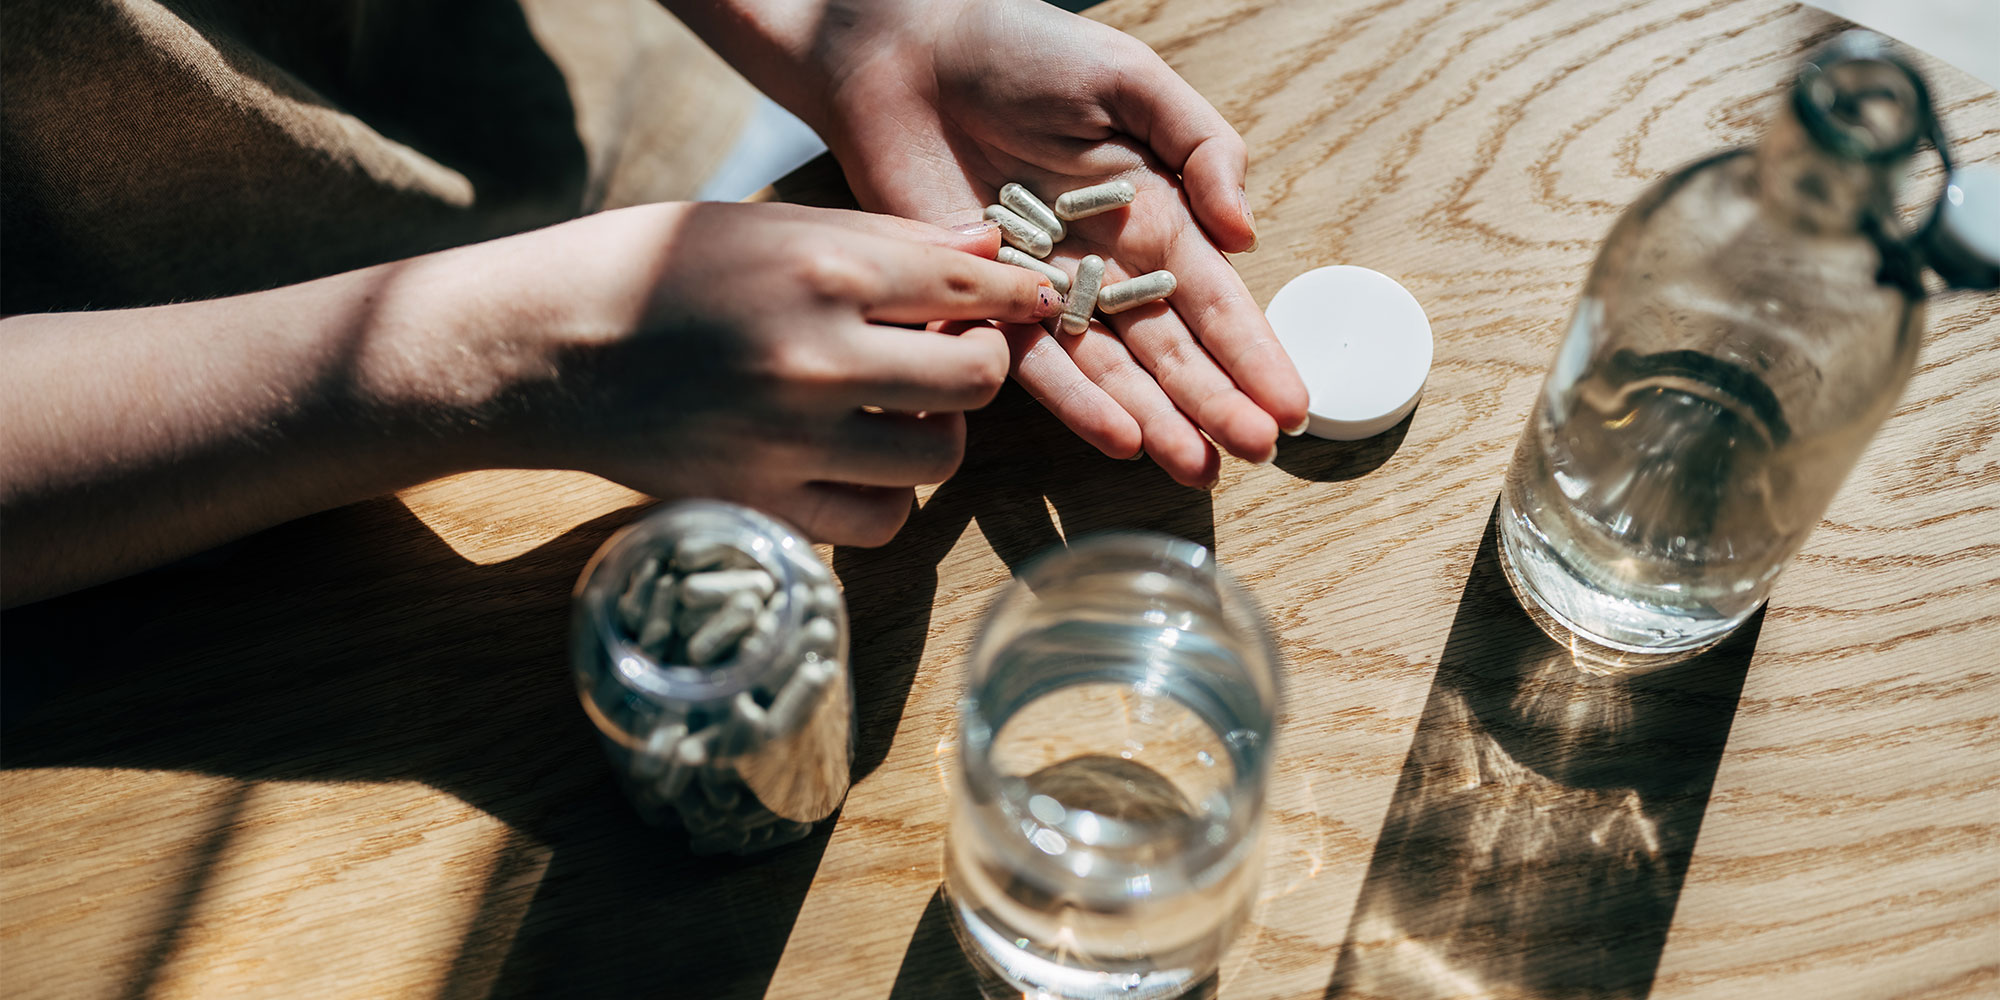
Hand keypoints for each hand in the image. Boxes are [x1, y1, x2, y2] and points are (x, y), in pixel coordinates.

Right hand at [451, 201, 1057, 543]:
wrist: (544, 349)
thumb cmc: (654, 268)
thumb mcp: (769, 224)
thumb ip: (886, 239)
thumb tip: (988, 242)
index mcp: (822, 271)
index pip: (966, 284)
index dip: (1013, 293)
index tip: (1027, 299)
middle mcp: (817, 359)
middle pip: (975, 378)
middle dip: (980, 360)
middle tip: (950, 348)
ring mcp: (790, 442)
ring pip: (937, 456)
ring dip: (936, 429)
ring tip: (898, 404)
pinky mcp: (763, 504)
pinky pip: (879, 521)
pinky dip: (887, 493)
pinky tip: (858, 458)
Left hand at [810, 0, 1308, 487]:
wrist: (910, 49)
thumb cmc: (1023, 48)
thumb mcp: (1131, 79)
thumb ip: (1201, 146)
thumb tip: (1246, 231)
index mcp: (1155, 215)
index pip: (1215, 300)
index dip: (1254, 352)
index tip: (1292, 407)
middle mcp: (1108, 267)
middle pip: (1173, 349)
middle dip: (1217, 402)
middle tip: (1256, 453)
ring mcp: (1048, 291)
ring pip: (1114, 371)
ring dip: (1158, 420)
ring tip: (1198, 467)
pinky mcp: (984, 301)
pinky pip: (1037, 362)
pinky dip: (1078, 402)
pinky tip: (1120, 439)